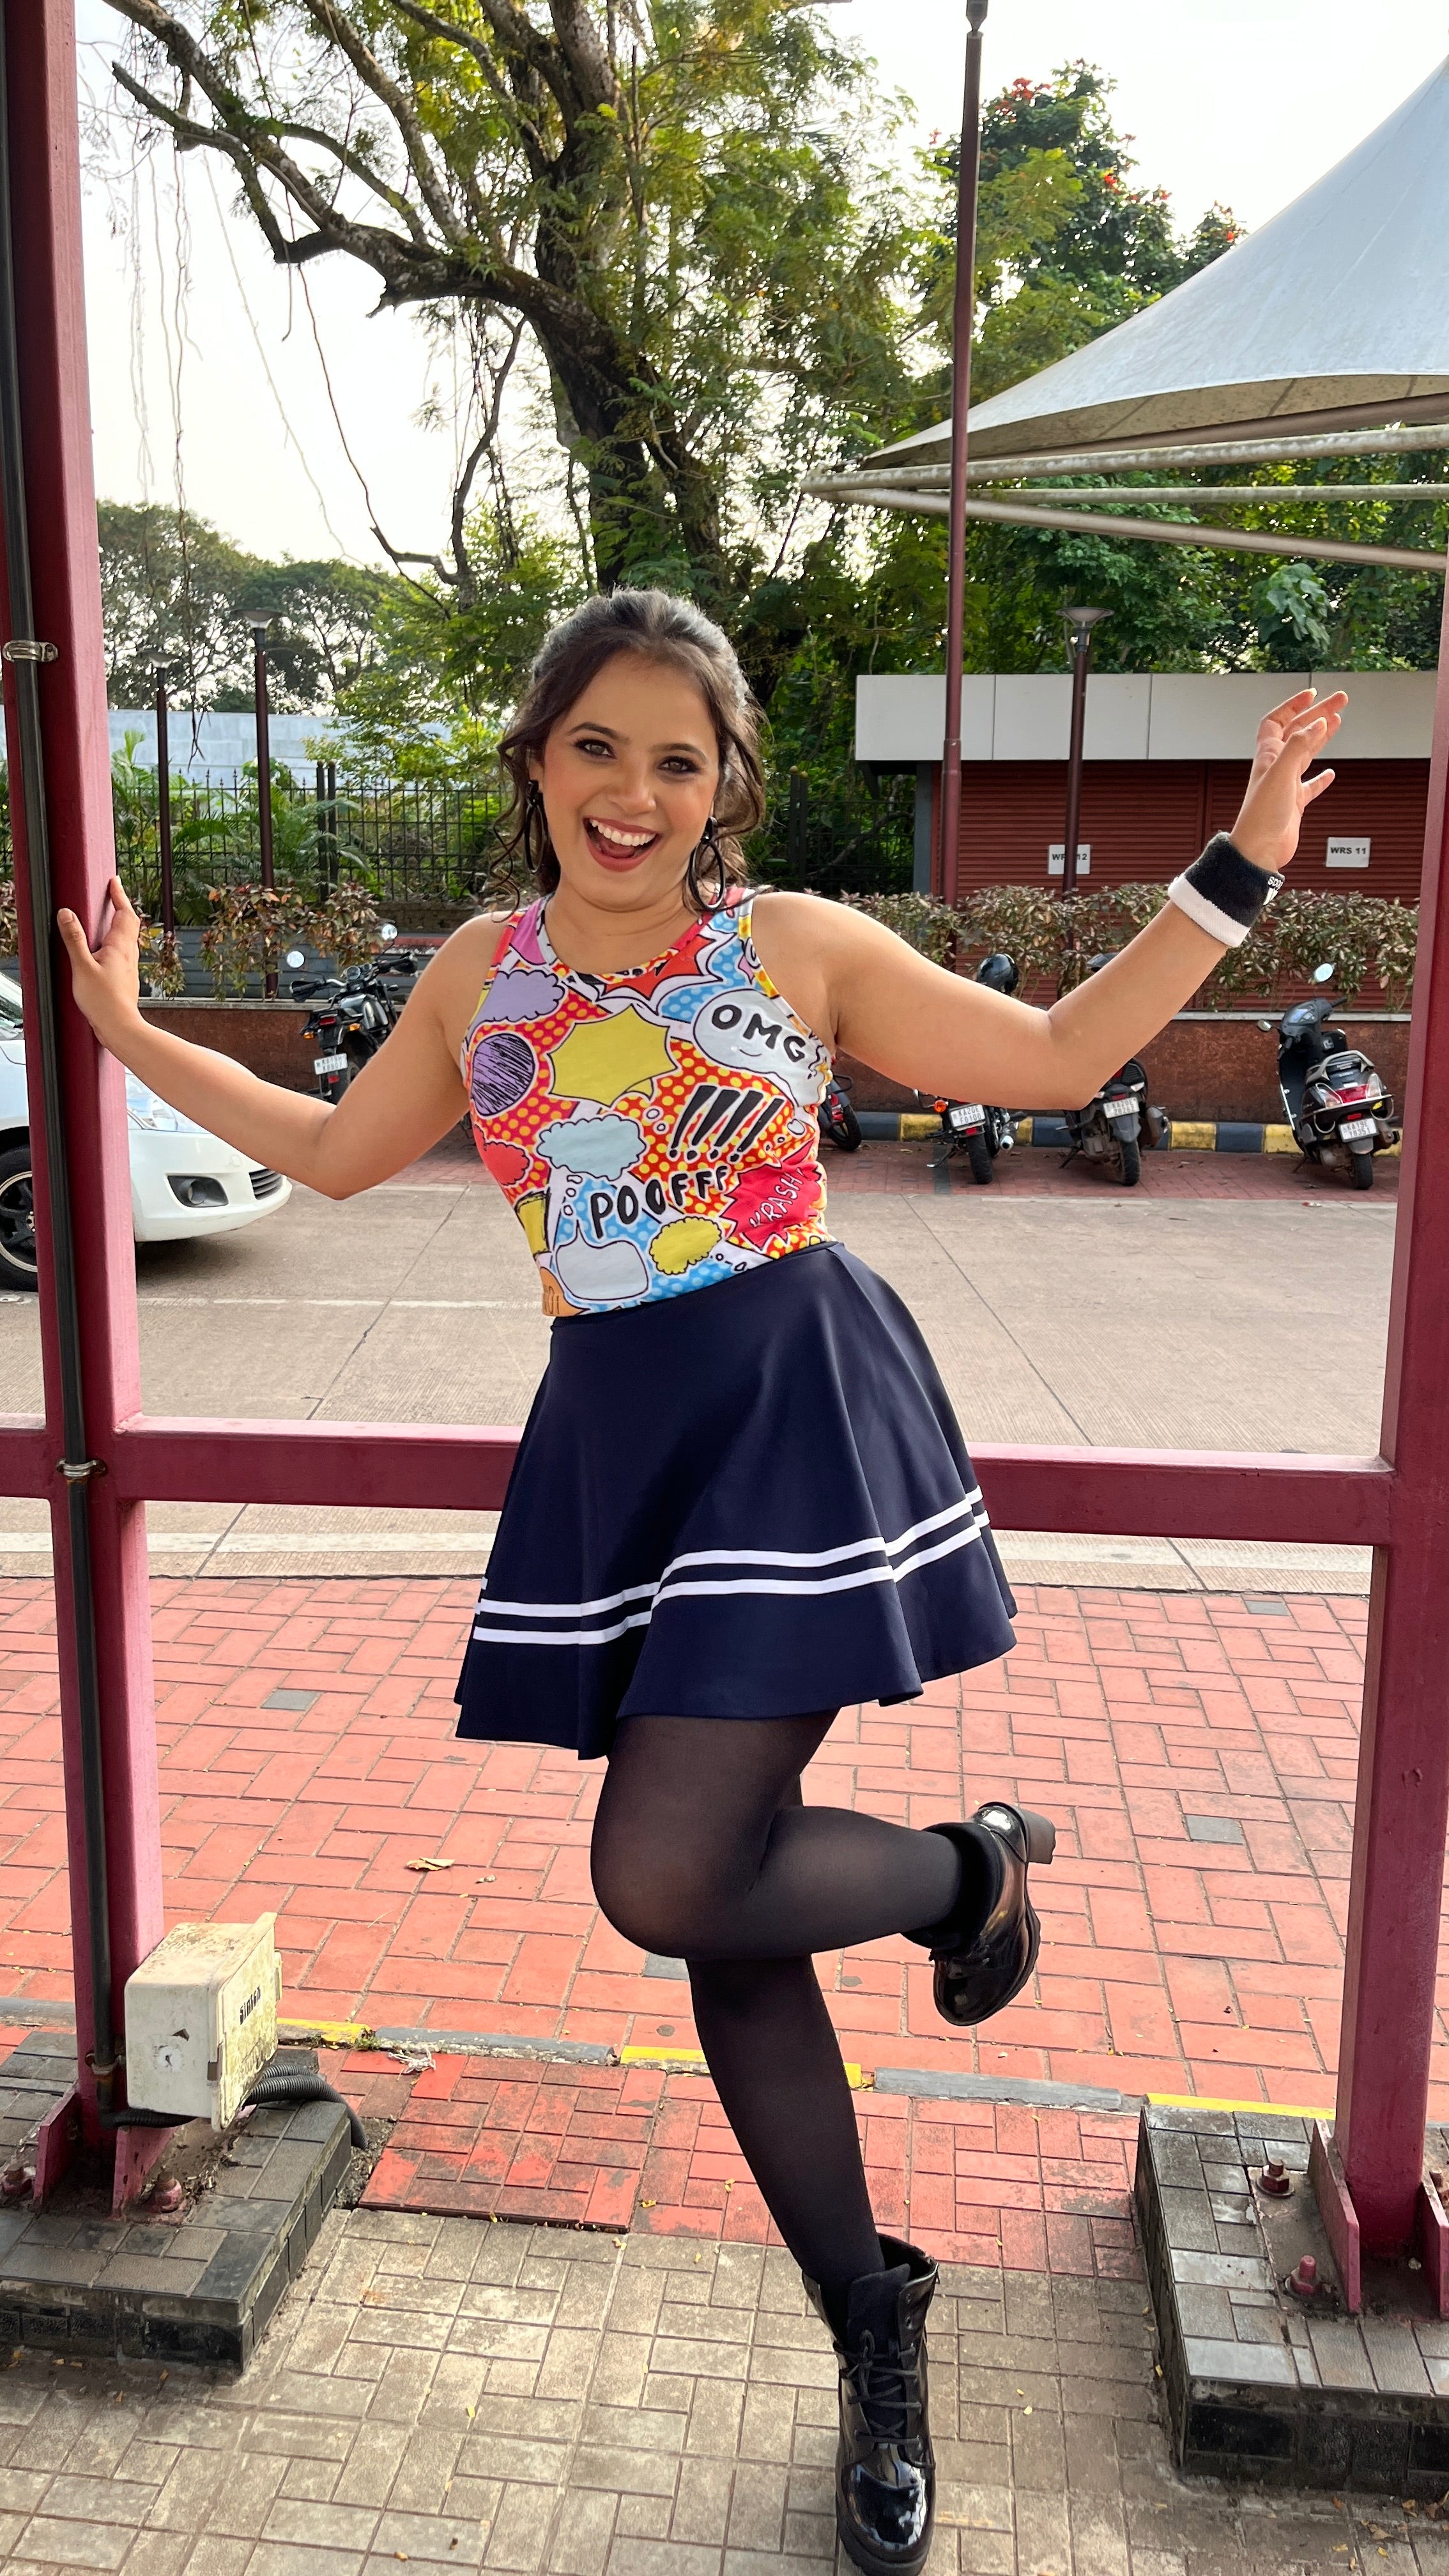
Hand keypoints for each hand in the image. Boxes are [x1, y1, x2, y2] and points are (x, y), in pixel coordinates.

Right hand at [57, 875, 143, 1044]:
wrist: (120, 1027)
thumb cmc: (103, 1000)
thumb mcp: (82, 967)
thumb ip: (74, 939)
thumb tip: (66, 913)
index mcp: (119, 946)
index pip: (125, 913)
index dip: (119, 895)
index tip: (114, 882)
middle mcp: (128, 954)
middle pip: (130, 923)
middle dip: (122, 906)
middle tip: (114, 894)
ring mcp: (129, 966)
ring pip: (129, 938)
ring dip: (121, 924)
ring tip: (111, 917)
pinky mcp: (126, 978)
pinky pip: (124, 952)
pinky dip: (117, 942)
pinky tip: (108, 949)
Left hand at [1230, 687, 1345, 874]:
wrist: (1258, 850)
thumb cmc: (1261, 815)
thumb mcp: (1281, 773)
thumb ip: (1299, 746)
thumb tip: (1318, 722)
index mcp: (1268, 756)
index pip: (1277, 721)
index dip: (1292, 705)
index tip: (1312, 693)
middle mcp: (1276, 767)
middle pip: (1298, 732)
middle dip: (1318, 713)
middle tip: (1341, 700)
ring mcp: (1286, 785)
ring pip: (1306, 754)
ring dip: (1322, 737)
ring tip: (1338, 721)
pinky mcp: (1294, 804)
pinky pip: (1309, 786)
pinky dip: (1320, 778)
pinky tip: (1330, 773)